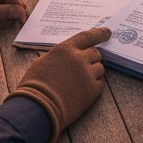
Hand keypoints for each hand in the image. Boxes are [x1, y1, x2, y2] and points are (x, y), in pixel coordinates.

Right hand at [5, 27, 110, 142]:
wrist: (37, 109)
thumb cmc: (35, 85)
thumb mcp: (43, 61)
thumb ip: (60, 56)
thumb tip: (70, 55)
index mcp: (66, 49)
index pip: (87, 36)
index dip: (99, 34)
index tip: (107, 33)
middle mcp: (79, 59)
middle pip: (95, 53)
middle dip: (92, 58)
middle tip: (83, 66)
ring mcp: (87, 74)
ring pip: (100, 68)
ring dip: (93, 71)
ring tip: (80, 81)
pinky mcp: (92, 91)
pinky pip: (100, 83)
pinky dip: (94, 84)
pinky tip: (83, 90)